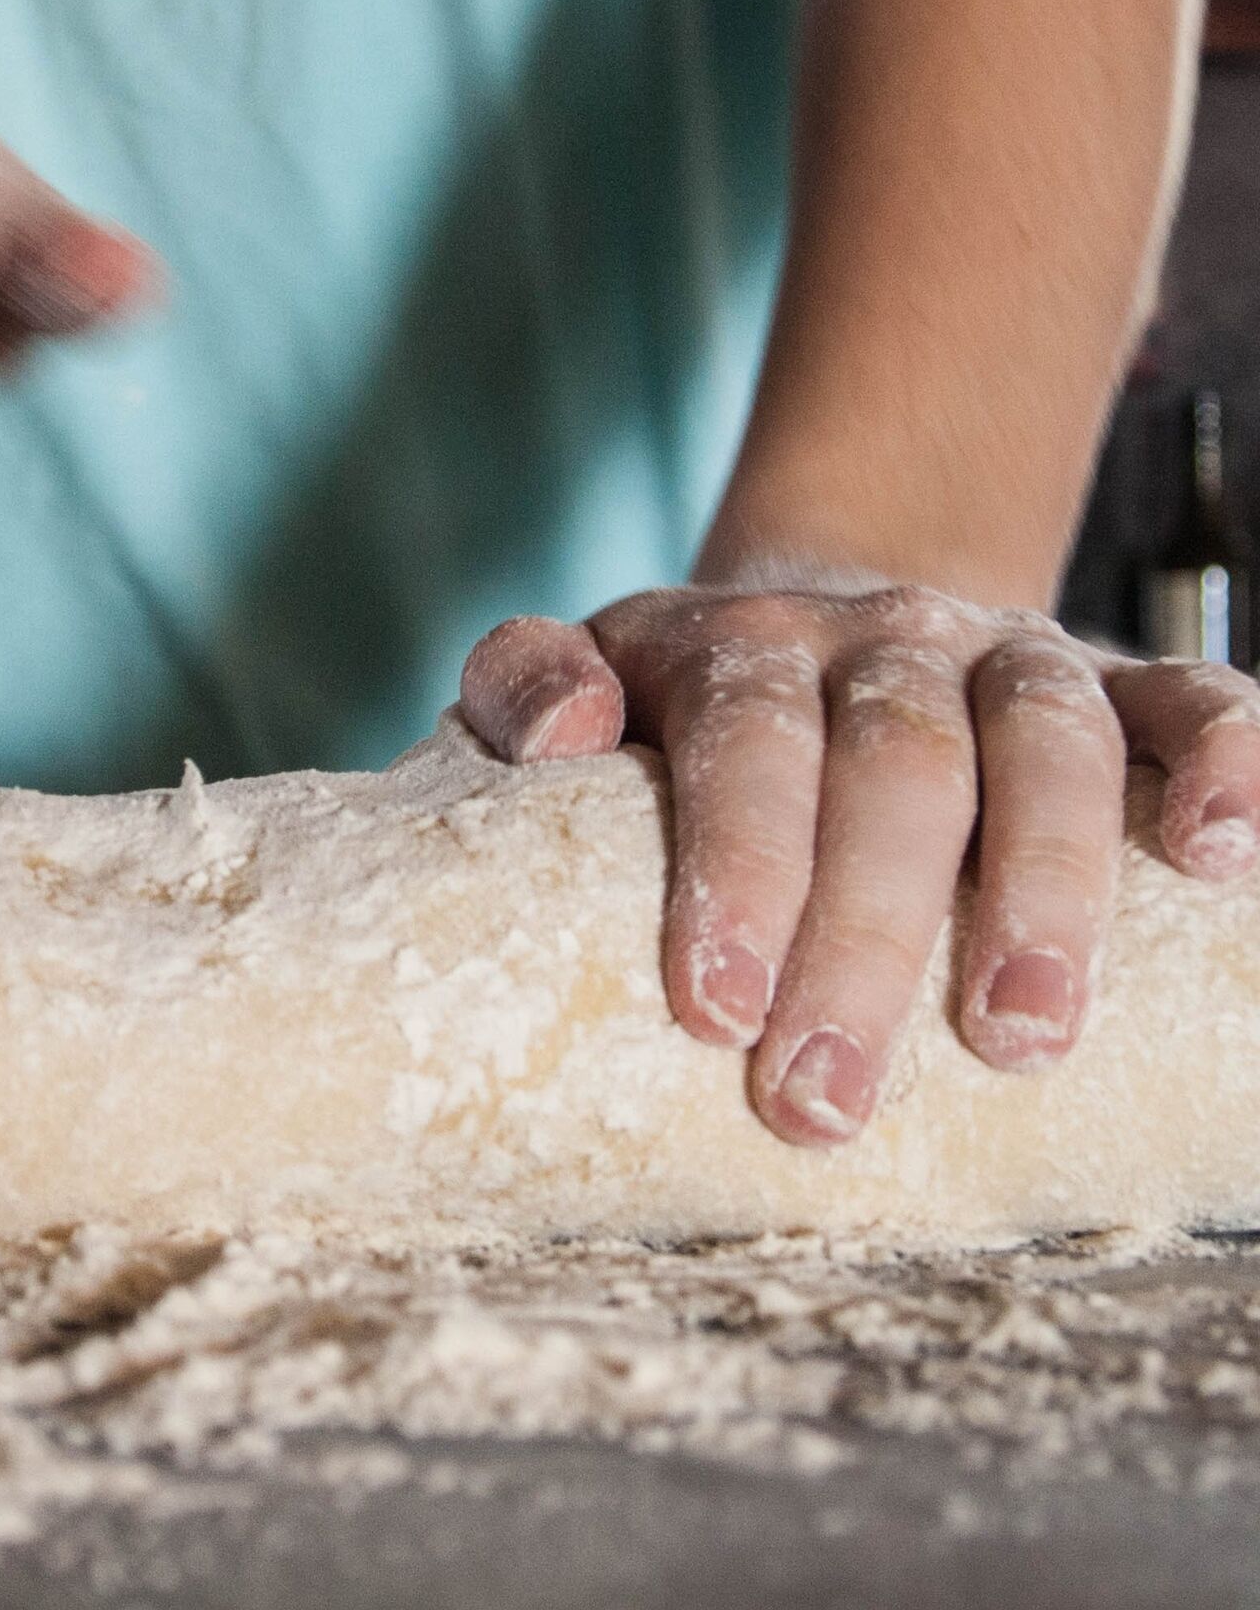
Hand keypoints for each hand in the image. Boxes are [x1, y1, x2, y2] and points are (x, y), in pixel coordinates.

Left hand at [461, 580, 1259, 1146]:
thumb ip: (527, 684)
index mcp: (741, 646)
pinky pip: (1196, 700)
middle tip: (825, 1099)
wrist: (826, 617)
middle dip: (865, 935)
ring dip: (1042, 883)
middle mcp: (882, 638)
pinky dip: (1230, 760)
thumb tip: (561, 732)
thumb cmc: (689, 704)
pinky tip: (1221, 855)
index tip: (713, 1010)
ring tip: (1019, 1037)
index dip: (736, 865)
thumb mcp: (587, 674)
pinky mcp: (1117, 681)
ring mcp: (1006, 654)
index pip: (743, 739)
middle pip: (892, 765)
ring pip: (1043, 740)